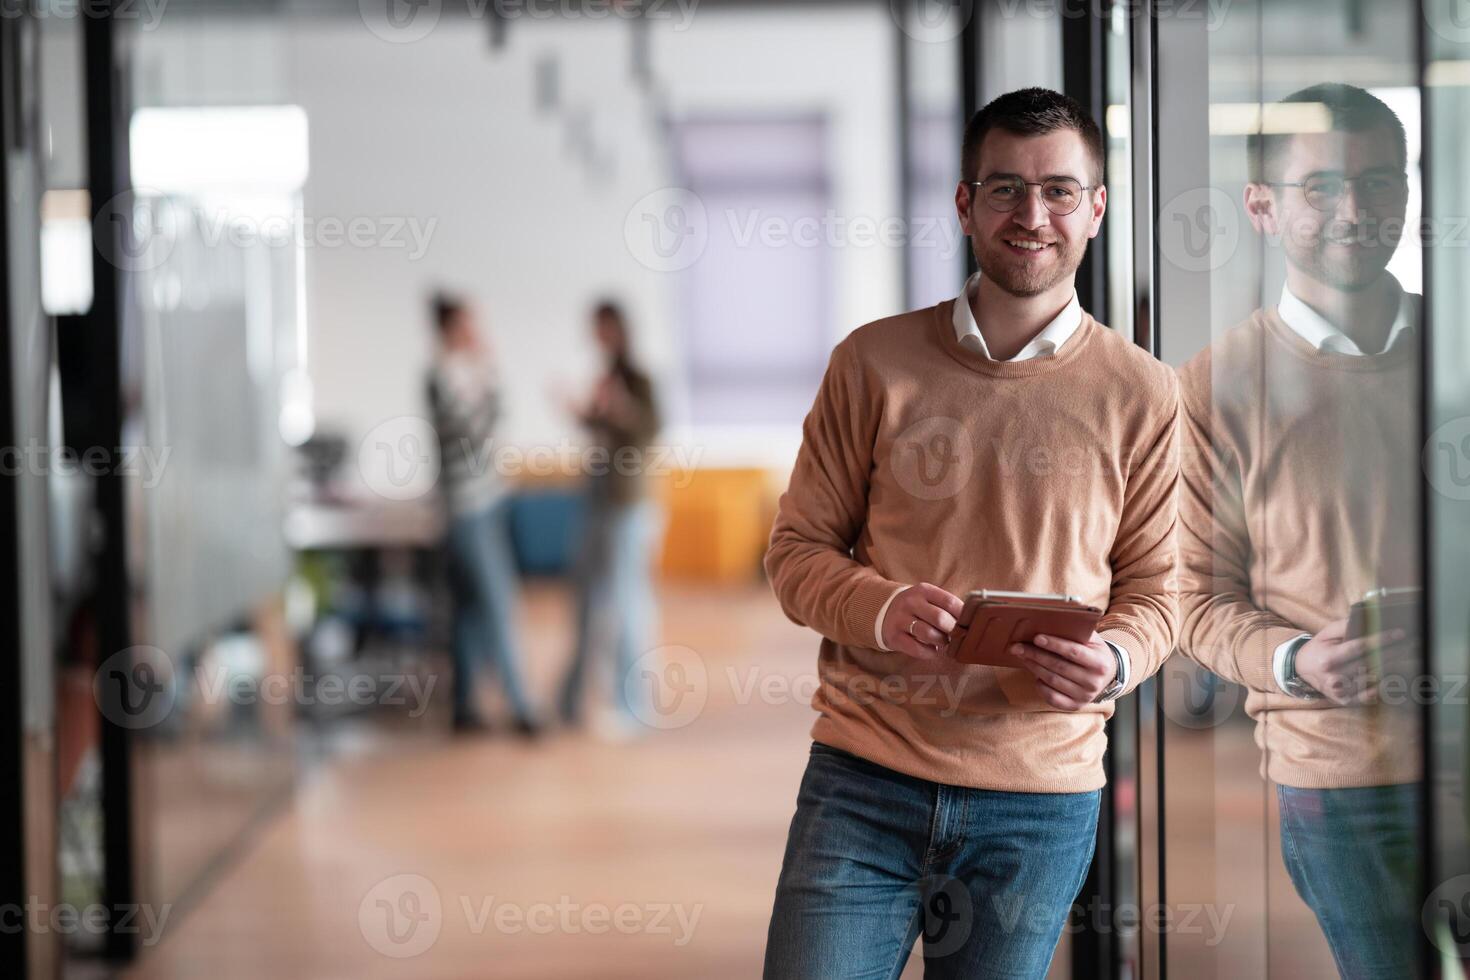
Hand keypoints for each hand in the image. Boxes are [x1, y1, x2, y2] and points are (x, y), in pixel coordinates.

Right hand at [880, 583, 963, 659]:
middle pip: (940, 619)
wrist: (883, 612)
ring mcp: (900, 619)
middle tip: (954, 636)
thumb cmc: (916, 607)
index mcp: (923, 590)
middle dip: (952, 631)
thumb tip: (970, 623)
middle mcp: (910, 602)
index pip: (950, 602)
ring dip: (941, 642)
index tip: (966, 624)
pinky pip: (917, 649)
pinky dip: (929, 653)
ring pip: (929, 634)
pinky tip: (931, 650)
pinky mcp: (894, 636)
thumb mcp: (928, 599)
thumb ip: (946, 606)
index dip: (962, 616)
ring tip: (942, 642)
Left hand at [1012, 632, 1116, 709]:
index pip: (1074, 652)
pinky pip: (1052, 698)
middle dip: (1036, 655)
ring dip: (1034, 667)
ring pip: (1052, 681)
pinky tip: (1035, 676)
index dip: (1054, 644)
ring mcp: (1085, 696)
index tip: (1036, 638)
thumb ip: (1076, 630)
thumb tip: (1056, 615)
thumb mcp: (1092, 640)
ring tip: (1023, 656)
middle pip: (1059, 666)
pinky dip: (1040, 686)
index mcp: (1100, 663)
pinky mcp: (1075, 706)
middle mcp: (1094, 682)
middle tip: (1018, 647)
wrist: (1107, 675)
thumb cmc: (1094, 652)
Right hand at [1294, 617, 1410, 704]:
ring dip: (1390, 668)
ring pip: (1372, 679)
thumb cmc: (1319, 648)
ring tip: (1404, 657)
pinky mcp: (1343, 700)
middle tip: (1409, 645)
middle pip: (1371, 663)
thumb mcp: (1326, 633)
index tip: (1399, 634)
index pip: (1361, 647)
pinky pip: (1367, 696)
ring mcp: (1339, 691)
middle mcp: (1334, 677)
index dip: (1382, 640)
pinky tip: (1388, 678)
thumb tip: (1368, 619)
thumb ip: (1345, 626)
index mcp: (1329, 658)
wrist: (1301, 669)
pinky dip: (1379, 688)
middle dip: (1393, 652)